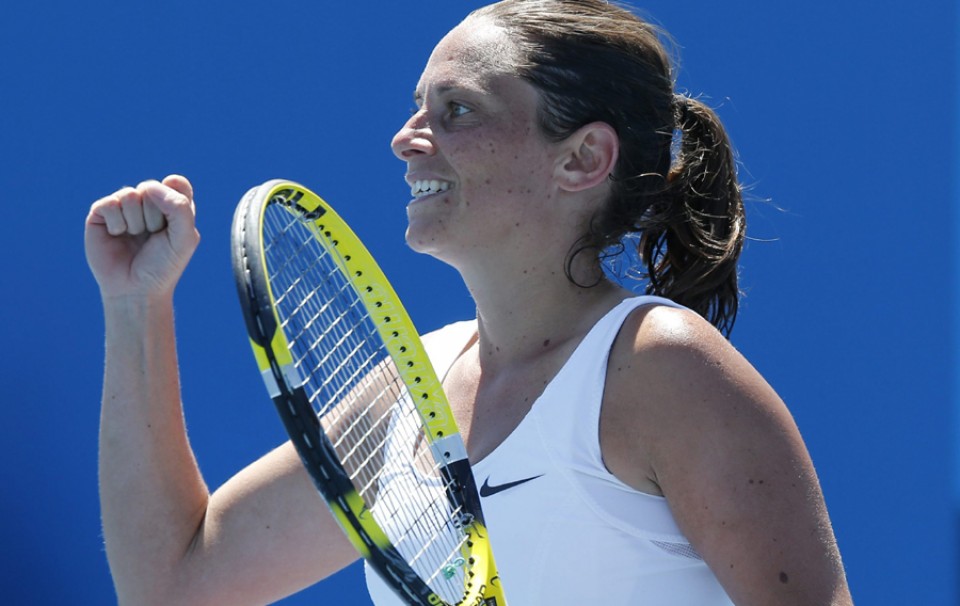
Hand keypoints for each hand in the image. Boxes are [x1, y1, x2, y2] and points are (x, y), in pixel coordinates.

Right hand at [85, 175, 199, 298]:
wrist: (136, 290)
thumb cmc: (163, 265)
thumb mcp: (184, 239)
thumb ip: (179, 207)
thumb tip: (148, 187)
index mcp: (172, 206)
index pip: (176, 183)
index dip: (174, 198)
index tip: (173, 222)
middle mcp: (148, 202)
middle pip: (151, 188)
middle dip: (154, 217)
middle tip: (152, 238)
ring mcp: (123, 206)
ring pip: (130, 195)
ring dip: (136, 223)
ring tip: (134, 238)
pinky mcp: (101, 213)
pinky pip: (110, 204)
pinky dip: (117, 224)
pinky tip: (117, 236)